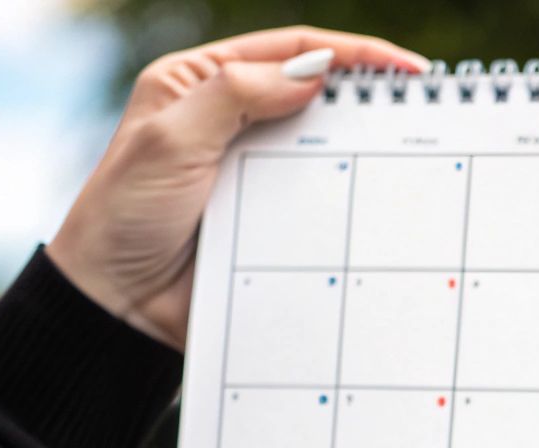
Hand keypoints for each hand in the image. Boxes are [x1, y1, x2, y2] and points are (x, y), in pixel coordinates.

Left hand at [46, 27, 426, 348]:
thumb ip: (236, 94)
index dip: (350, 53)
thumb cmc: (124, 214)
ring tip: (414, 156)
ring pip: (323, 151)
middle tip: (422, 112)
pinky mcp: (269, 219)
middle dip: (366, 100)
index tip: (404, 69)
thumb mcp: (172, 140)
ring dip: (364, 153)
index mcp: (200, 85)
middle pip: (313, 97)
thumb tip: (315, 71)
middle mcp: (232, 123)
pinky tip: (382, 204)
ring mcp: (255, 173)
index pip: (287, 52)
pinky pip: (320, 204)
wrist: (116, 304)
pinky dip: (351, 201)